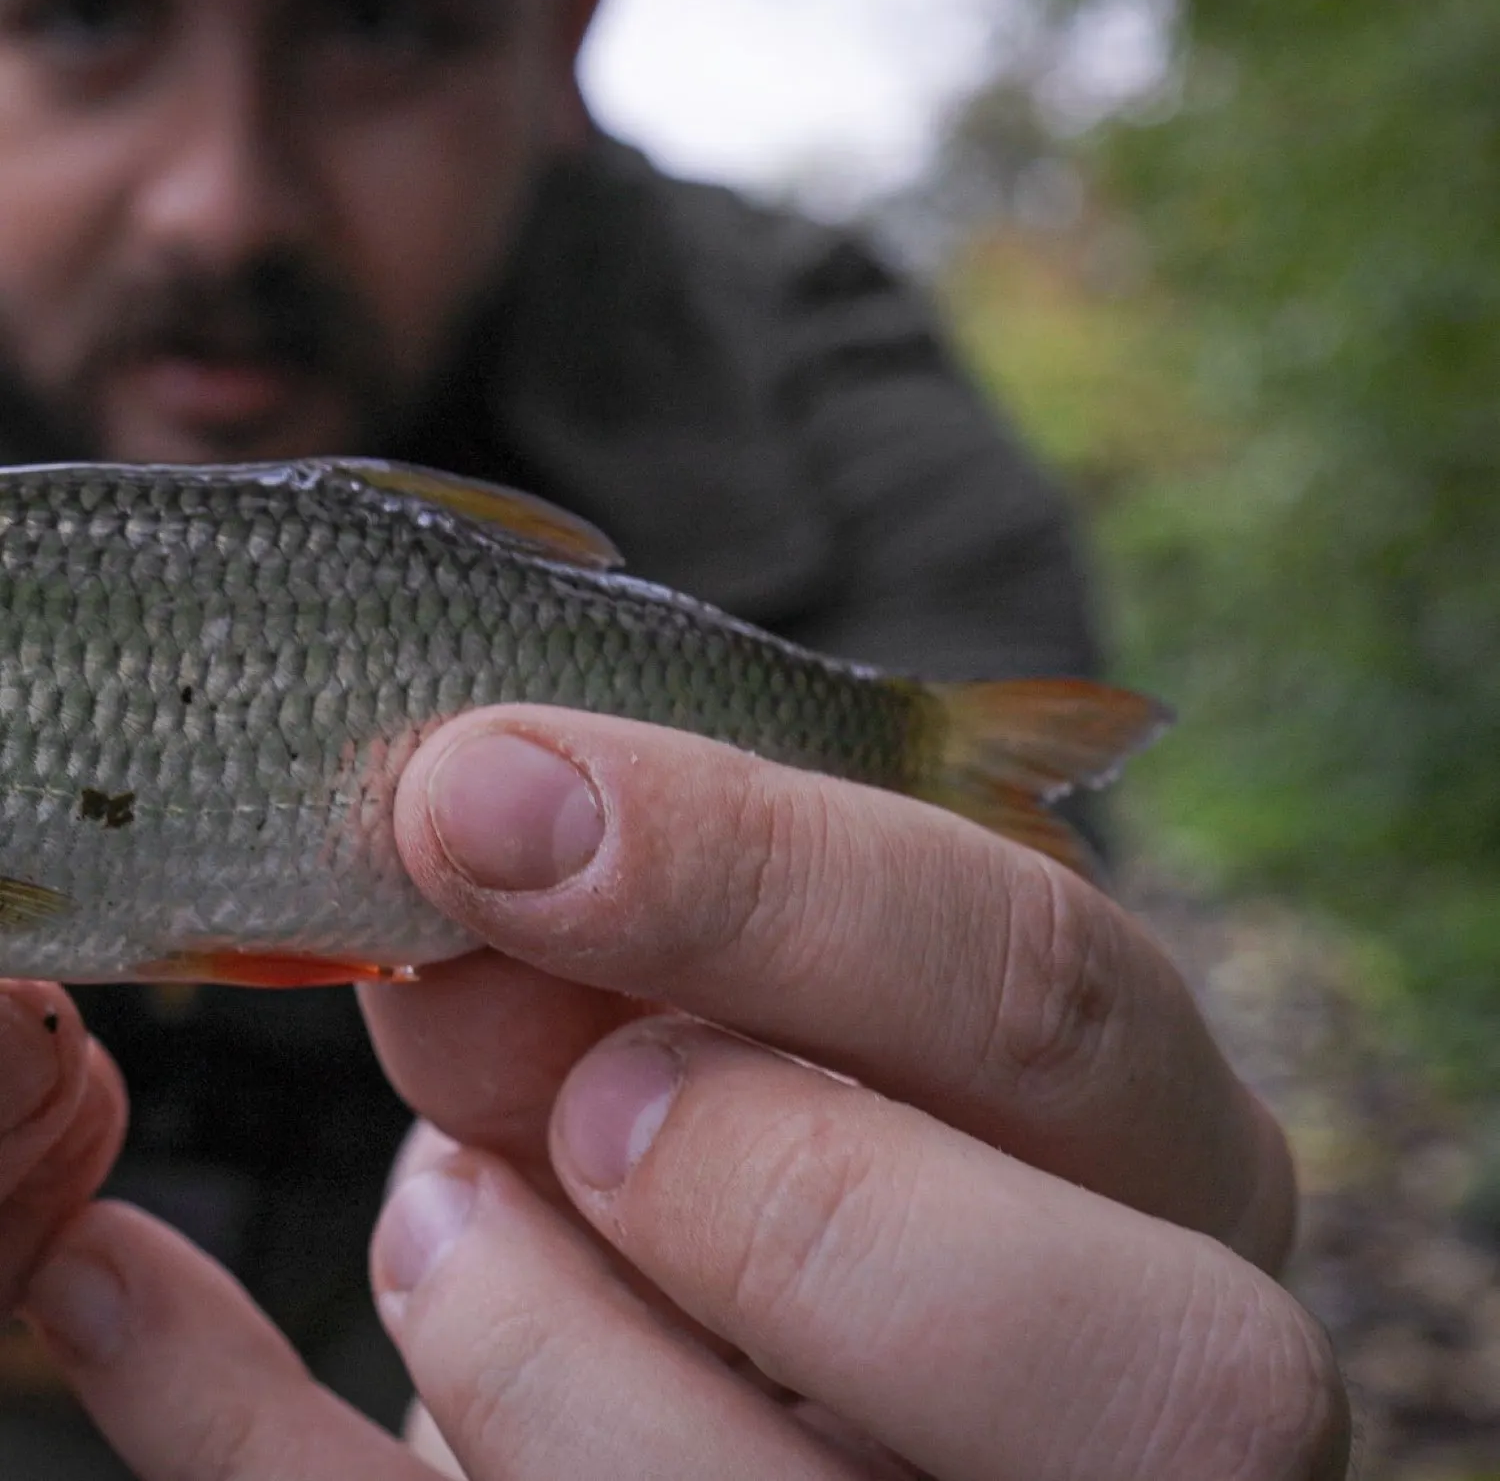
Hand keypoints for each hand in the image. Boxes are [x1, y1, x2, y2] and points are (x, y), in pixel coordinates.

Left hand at [21, 708, 1350, 1478]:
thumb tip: (483, 817)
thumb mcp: (779, 962)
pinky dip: (264, 1436)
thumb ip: (677, 912)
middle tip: (563, 1095)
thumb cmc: (801, 1063)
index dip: (775, 883)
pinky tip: (130, 1292)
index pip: (1049, 993)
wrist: (792, 1273)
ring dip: (537, 1342)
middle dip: (780, 1192)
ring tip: (439, 1215)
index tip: (497, 794)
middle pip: (1119, 1354)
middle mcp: (1150, 1383)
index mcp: (1158, 1149)